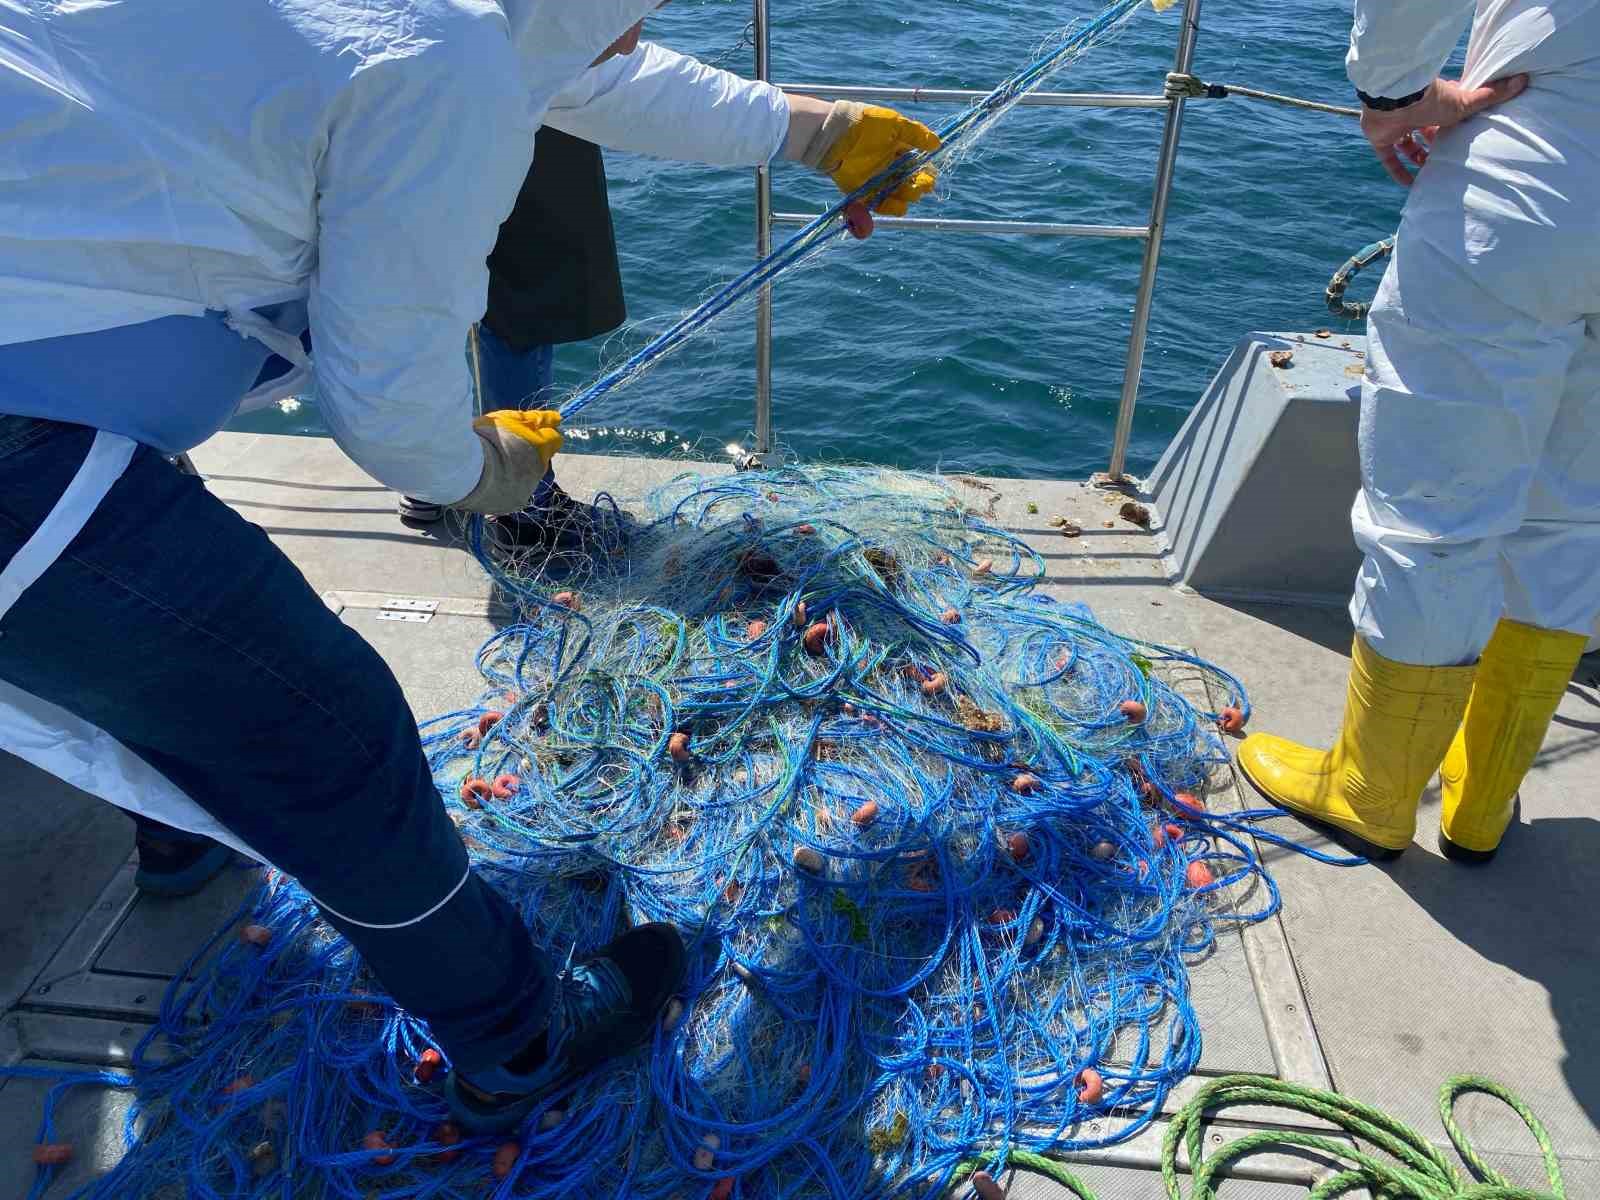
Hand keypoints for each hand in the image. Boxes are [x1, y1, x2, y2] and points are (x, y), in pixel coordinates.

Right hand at [453, 409, 561, 514]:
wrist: (467, 470)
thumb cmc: (487, 439)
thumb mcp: (511, 419)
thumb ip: (535, 419)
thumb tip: (556, 418)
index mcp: (541, 448)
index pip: (554, 439)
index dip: (543, 435)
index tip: (530, 432)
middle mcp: (540, 470)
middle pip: (542, 460)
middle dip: (529, 454)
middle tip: (506, 448)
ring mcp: (528, 489)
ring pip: (528, 477)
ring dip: (517, 471)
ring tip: (494, 466)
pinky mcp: (514, 504)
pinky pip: (515, 493)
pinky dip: (506, 486)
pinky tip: (490, 481)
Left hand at [790, 99, 939, 216]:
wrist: (839, 134)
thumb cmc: (868, 124)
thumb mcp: (895, 124)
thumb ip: (917, 134)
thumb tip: (937, 144)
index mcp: (900, 152)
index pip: (920, 167)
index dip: (927, 173)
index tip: (930, 175)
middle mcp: (890, 169)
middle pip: (912, 185)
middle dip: (920, 186)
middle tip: (921, 184)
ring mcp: (878, 182)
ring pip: (900, 198)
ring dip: (908, 197)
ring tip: (910, 191)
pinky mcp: (864, 193)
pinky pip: (881, 206)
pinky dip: (891, 208)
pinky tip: (899, 205)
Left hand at [1361, 74, 1526, 185]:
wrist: (1397, 98)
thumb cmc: (1433, 98)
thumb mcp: (1466, 101)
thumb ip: (1492, 94)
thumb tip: (1524, 79)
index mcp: (1436, 103)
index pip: (1447, 111)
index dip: (1454, 121)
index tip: (1463, 133)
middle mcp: (1417, 114)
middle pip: (1427, 129)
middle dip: (1436, 142)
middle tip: (1447, 156)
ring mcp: (1397, 126)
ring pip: (1407, 144)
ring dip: (1418, 156)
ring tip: (1431, 169)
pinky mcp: (1381, 139)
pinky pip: (1388, 159)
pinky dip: (1397, 171)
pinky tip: (1409, 184)